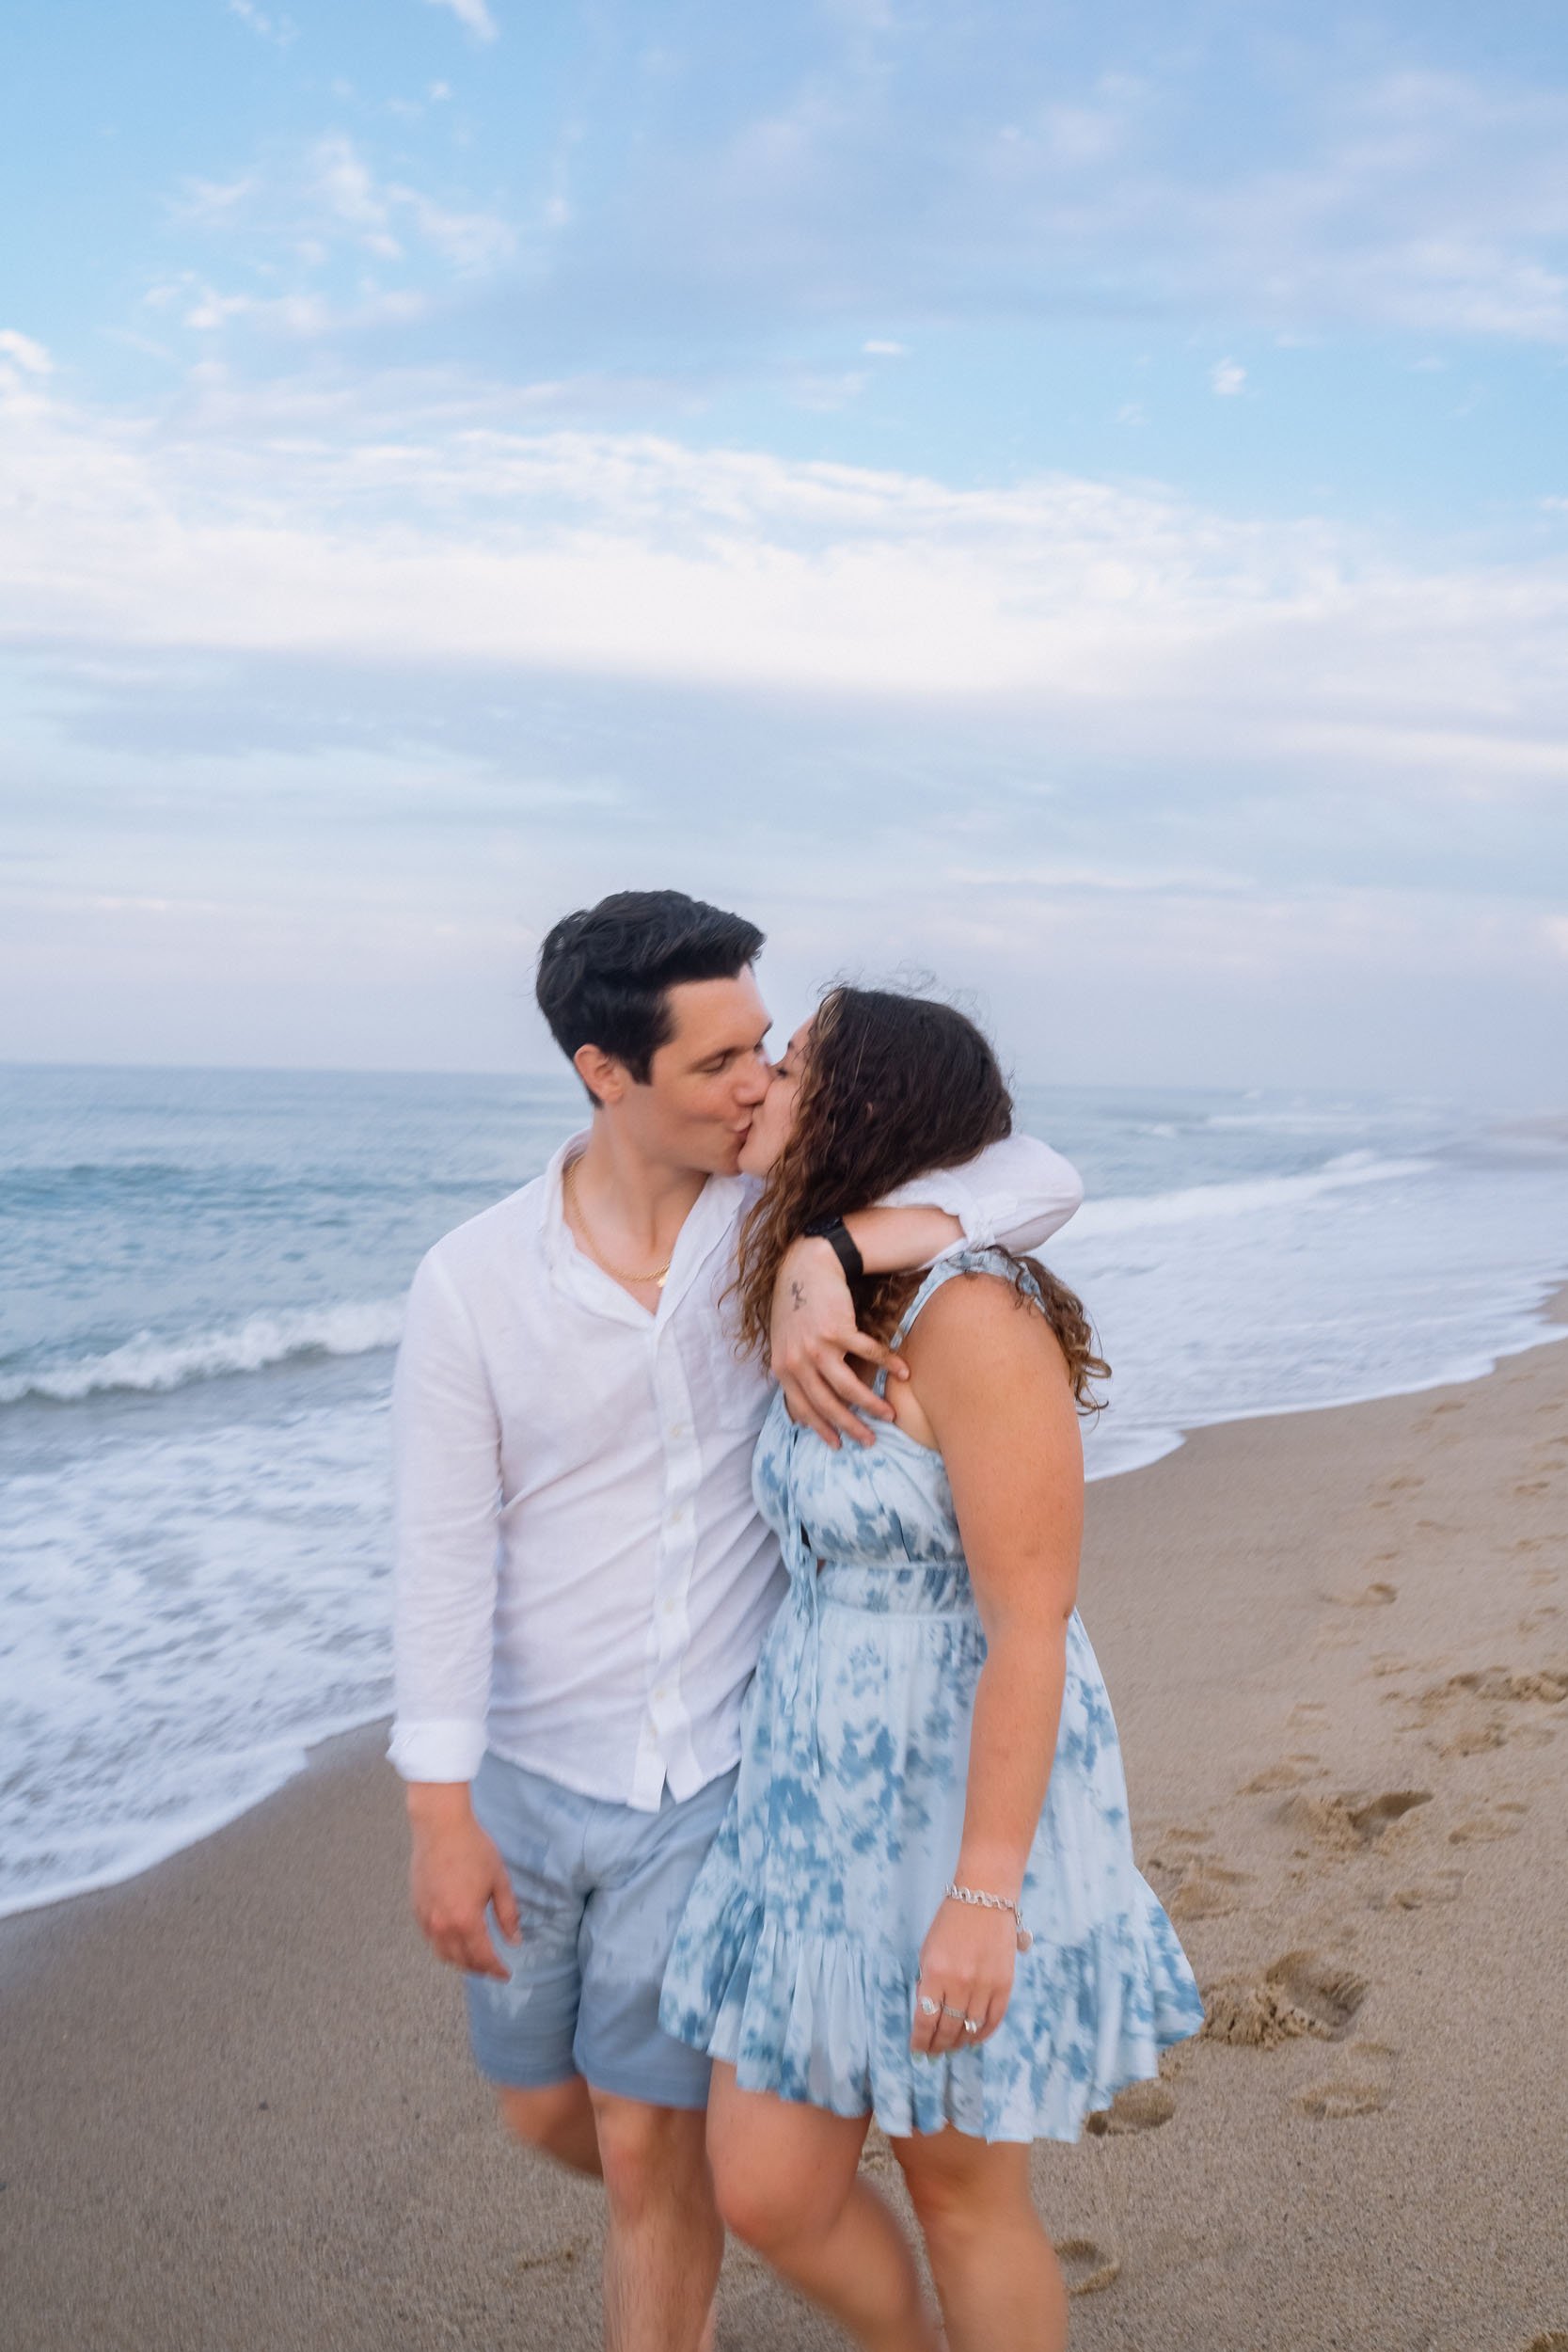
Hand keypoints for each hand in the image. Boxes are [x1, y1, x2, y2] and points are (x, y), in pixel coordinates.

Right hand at [408, 1789, 520, 1979]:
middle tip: (493, 1968)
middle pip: (461, 1962)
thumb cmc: (473, 1849)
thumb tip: (515, 1941)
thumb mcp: (499, 1881)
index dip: (496, 1970)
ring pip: (443, 1954)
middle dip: (479, 1969)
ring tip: (475, 1958)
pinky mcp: (416, 1909)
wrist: (440, 1827)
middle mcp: (442, 1925)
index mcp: (466, 1920)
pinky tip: (456, 1939)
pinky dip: (445, 1946)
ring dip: (460, 1961)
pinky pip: (431, 1939)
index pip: (483, 1958)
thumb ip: (507, 1914)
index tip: (506, 1975)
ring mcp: (426, 1919)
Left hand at [770, 1236, 907, 1447]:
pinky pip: (869, 1354)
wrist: (805, 1268)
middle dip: (851, 1426)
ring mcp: (818, 1346)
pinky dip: (889, 1364)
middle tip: (870, 1441)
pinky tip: (903, 1373)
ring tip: (889, 1415)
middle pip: (828, 1403)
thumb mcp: (784, 1344)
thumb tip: (799, 1414)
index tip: (837, 1446)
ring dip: (871, 1404)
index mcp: (783, 1368)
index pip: (803, 1407)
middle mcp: (798, 1361)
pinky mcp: (839, 1329)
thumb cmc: (796, 1308)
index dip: (821, 1429)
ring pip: (848, 1386)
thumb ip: (793, 1374)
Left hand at [910, 1895, 1016, 2056]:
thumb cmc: (950, 1922)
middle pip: (948, 2028)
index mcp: (934, 1973)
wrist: (984, 1898)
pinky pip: (993, 2020)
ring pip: (970, 2029)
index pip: (925, 2020)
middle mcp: (959, 1983)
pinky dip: (982, 2034)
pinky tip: (973, 2040)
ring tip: (951, 2048)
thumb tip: (928, 2015)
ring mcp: (984, 1985)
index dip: (920, 2040)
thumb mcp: (928, 1951)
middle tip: (934, 2054)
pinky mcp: (1004, 1985)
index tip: (917, 2050)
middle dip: (938, 2045)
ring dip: (959, 2043)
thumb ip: (928, 1983)